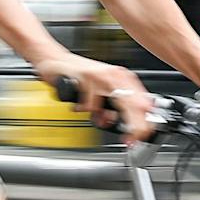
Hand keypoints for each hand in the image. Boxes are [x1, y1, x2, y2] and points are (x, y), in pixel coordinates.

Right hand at [42, 53, 156, 143]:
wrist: (55, 60)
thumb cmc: (79, 76)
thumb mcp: (102, 92)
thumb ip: (112, 108)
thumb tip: (119, 124)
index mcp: (123, 79)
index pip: (142, 103)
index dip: (145, 122)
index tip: (140, 137)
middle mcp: (115, 75)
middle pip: (134, 105)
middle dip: (134, 126)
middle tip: (130, 139)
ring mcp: (101, 75)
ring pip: (115, 103)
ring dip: (105, 117)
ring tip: (97, 118)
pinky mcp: (86, 76)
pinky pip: (91, 103)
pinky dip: (85, 109)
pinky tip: (79, 104)